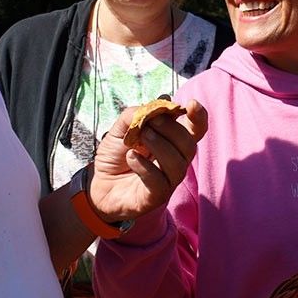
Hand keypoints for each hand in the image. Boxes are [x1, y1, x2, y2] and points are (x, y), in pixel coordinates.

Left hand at [89, 99, 206, 221]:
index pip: (196, 130)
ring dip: (160, 146)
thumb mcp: (121, 128)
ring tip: (140, 138)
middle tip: (151, 122)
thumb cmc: (115, 155)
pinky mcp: (156, 196)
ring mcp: (167, 180)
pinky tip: (131, 158)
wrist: (98, 183)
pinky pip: (159, 182)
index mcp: (172, 142)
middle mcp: (175, 161)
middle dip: (171, 129)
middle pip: (189, 145)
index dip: (199, 117)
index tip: (191, 104)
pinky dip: (144, 166)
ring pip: (177, 164)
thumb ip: (137, 114)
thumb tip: (161, 102)